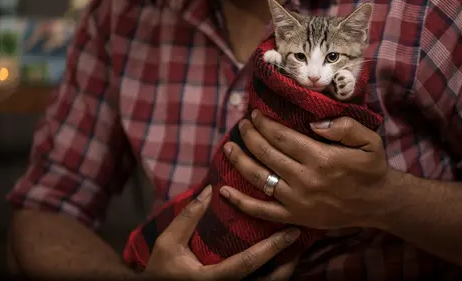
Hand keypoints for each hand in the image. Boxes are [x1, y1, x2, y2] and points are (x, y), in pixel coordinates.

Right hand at [144, 185, 301, 280]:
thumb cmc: (160, 269)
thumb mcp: (168, 242)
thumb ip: (188, 217)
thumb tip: (210, 190)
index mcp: (211, 279)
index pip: (248, 263)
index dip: (272, 248)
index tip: (291, 232)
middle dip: (288, 264)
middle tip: (300, 243)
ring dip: (283, 272)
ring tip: (295, 252)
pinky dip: (271, 277)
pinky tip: (278, 264)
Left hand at [219, 110, 393, 229]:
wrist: (378, 203)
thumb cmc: (371, 168)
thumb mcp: (369, 140)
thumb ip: (344, 127)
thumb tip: (313, 123)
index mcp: (321, 158)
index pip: (282, 137)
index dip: (265, 124)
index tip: (254, 114)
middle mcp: (305, 179)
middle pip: (267, 153)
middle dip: (250, 135)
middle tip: (242, 124)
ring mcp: (297, 201)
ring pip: (260, 178)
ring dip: (240, 161)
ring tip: (228, 147)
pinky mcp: (294, 217)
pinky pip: (262, 211)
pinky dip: (240, 202)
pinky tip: (223, 191)